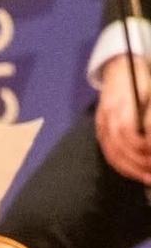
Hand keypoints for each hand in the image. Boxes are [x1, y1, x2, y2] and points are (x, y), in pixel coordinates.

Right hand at [95, 54, 150, 184]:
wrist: (118, 69)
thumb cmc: (138, 78)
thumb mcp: (149, 92)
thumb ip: (148, 116)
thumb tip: (150, 140)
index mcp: (120, 109)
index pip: (131, 136)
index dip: (145, 149)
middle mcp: (108, 121)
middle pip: (122, 150)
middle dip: (140, 165)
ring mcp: (102, 127)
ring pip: (115, 156)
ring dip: (132, 170)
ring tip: (148, 178)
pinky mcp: (101, 133)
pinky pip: (110, 154)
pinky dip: (122, 166)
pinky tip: (134, 172)